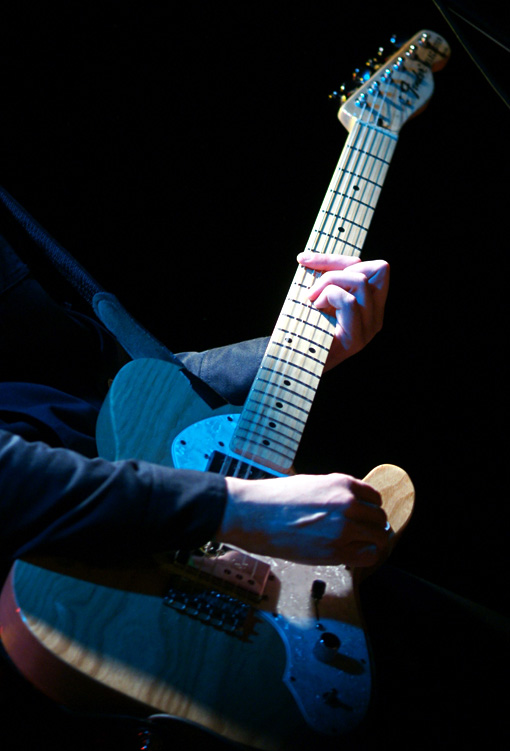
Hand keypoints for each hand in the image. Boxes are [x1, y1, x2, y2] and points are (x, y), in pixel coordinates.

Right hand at [220, 473, 388, 566]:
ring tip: (357, 546)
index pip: (374, 498)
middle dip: (373, 527)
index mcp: (342, 484)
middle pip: (379, 519)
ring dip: (371, 542)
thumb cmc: (275, 499)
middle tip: (362, 534)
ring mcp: (343, 528)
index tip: (365, 517)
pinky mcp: (335, 551)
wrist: (252, 514)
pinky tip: (352, 555)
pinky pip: (367, 556)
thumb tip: (352, 508)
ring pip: (378, 538)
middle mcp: (348, 504)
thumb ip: (335, 494)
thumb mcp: (311, 484)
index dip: (370, 509)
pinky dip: (364, 557)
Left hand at [297, 253, 389, 369]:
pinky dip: (327, 296)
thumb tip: (311, 256)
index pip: (375, 267)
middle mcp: (376, 317)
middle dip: (335, 267)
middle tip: (311, 288)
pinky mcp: (356, 339)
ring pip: (360, 281)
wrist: (289, 362)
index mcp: (371, 306)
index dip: (341, 259)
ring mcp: (369, 329)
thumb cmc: (300, 329)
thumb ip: (326, 280)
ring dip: (329, 283)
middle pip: (377, 268)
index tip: (306, 261)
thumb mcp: (316, 297)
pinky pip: (349, 301)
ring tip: (312, 300)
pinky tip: (314, 310)